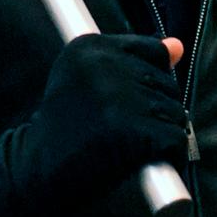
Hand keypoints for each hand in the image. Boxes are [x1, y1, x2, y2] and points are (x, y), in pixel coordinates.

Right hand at [0, 33, 186, 216]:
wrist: (38, 170)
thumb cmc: (65, 126)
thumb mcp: (85, 80)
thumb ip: (132, 59)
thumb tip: (178, 45)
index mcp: (88, 46)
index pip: (152, 49)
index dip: (144, 83)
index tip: (117, 102)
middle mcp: (103, 64)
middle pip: (167, 83)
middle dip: (154, 110)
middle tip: (116, 128)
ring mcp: (120, 97)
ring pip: (176, 113)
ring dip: (160, 134)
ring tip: (125, 145)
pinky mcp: (135, 130)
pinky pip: (177, 140)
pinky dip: (168, 156)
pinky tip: (141, 161)